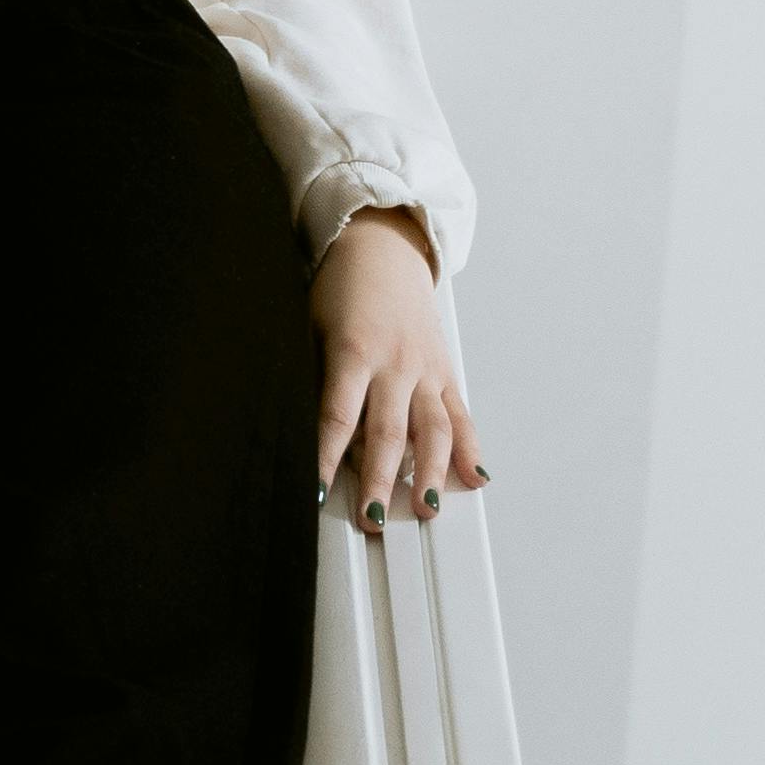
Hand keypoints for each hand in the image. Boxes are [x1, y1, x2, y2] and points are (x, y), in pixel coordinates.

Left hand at [311, 209, 482, 528]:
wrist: (383, 244)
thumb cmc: (338, 286)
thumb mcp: (309, 323)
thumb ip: (309, 374)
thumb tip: (292, 427)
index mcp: (354, 351)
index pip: (338, 417)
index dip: (327, 457)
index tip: (317, 492)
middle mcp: (395, 363)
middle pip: (389, 432)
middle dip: (381, 479)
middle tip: (374, 519)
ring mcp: (425, 368)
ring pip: (432, 428)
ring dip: (429, 472)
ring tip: (425, 510)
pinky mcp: (444, 370)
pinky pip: (459, 414)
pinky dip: (468, 447)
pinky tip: (472, 477)